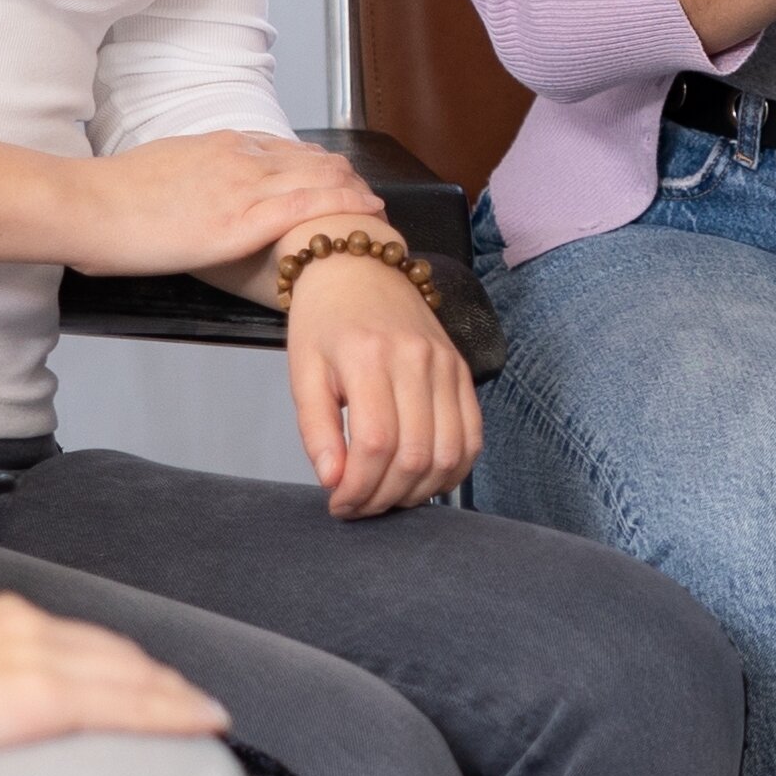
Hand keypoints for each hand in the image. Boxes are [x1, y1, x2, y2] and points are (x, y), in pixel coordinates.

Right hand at [0, 594, 229, 775]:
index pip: (77, 641)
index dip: (121, 665)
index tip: (147, 682)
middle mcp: (26, 627)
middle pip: (115, 653)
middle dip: (157, 678)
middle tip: (193, 700)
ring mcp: (40, 657)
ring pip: (132, 676)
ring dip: (174, 695)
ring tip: (206, 714)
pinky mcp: (45, 695)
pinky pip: (127, 705)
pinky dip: (171, 712)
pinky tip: (202, 722)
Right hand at [55, 129, 382, 276]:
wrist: (87, 203)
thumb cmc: (108, 196)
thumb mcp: (157, 169)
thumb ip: (188, 173)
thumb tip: (194, 187)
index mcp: (217, 145)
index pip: (282, 146)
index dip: (314, 162)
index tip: (334, 174)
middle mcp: (239, 158)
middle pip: (310, 160)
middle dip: (343, 178)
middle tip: (368, 196)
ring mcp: (243, 188)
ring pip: (318, 180)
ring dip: (353, 194)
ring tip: (378, 210)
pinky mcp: (241, 221)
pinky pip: (307, 208)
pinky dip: (343, 209)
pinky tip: (366, 215)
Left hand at [282, 246, 481, 515]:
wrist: (360, 269)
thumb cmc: (324, 321)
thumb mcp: (303, 371)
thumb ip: (316, 429)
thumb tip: (334, 481)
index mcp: (368, 357)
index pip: (376, 444)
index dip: (359, 487)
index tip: (338, 504)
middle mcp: (416, 360)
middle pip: (415, 455)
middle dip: (385, 497)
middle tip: (359, 507)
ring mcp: (447, 365)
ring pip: (450, 454)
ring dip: (419, 491)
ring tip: (387, 496)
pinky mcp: (463, 371)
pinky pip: (473, 436)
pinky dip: (453, 471)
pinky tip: (422, 480)